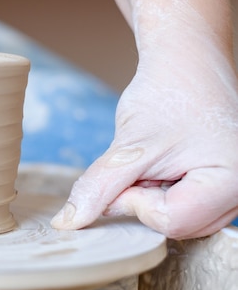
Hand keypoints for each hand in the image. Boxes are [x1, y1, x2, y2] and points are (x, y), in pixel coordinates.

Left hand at [51, 48, 237, 238]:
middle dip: (146, 200)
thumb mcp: (128, 146)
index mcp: (232, 181)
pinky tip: (165, 167)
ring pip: (180, 221)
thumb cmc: (169, 94)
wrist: (188, 63)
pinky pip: (187, 209)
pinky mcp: (224, 188)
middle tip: (144, 164)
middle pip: (177, 226)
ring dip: (154, 197)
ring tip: (158, 162)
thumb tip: (68, 223)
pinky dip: (165, 193)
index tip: (130, 168)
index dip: (135, 201)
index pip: (170, 221)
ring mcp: (236, 191)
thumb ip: (99, 188)